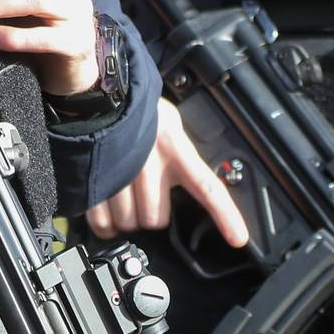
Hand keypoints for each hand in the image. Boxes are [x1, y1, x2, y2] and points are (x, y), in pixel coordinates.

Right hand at [86, 99, 248, 246]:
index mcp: (174, 150)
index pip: (206, 187)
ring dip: (126, 216)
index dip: (225, 216)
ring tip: (122, 192)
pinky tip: (107, 208)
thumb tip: (194, 178)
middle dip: (150, 212)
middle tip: (144, 193)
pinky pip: (103, 223)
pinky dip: (105, 224)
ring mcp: (119, 177)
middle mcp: (148, 166)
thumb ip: (183, 152)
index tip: (238, 239)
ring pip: (129, 222)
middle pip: (156, 219)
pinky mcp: (95, 185)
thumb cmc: (137, 110)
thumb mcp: (170, 125)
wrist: (98, 94)